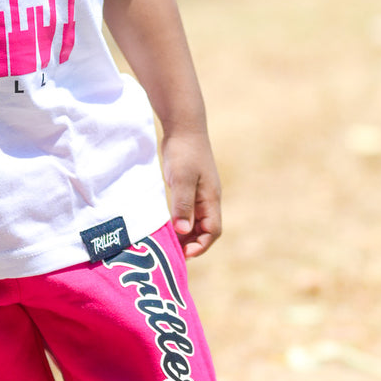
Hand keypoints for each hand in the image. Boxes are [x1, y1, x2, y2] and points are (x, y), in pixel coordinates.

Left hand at [162, 130, 221, 258]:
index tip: (185, 254)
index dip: (201, 245)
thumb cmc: (184, 151)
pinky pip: (188, 212)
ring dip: (186, 235)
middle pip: (205, 230)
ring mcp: (200, 193)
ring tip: (169, 244)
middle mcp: (208, 199)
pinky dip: (180, 222)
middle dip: (192, 244)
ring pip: (196, 222)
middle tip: (173, 254)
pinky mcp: (190, 188)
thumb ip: (183, 205)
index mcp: (211, 199)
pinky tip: (167, 226)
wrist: (184, 127)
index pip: (213, 231)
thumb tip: (183, 232)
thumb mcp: (182, 179)